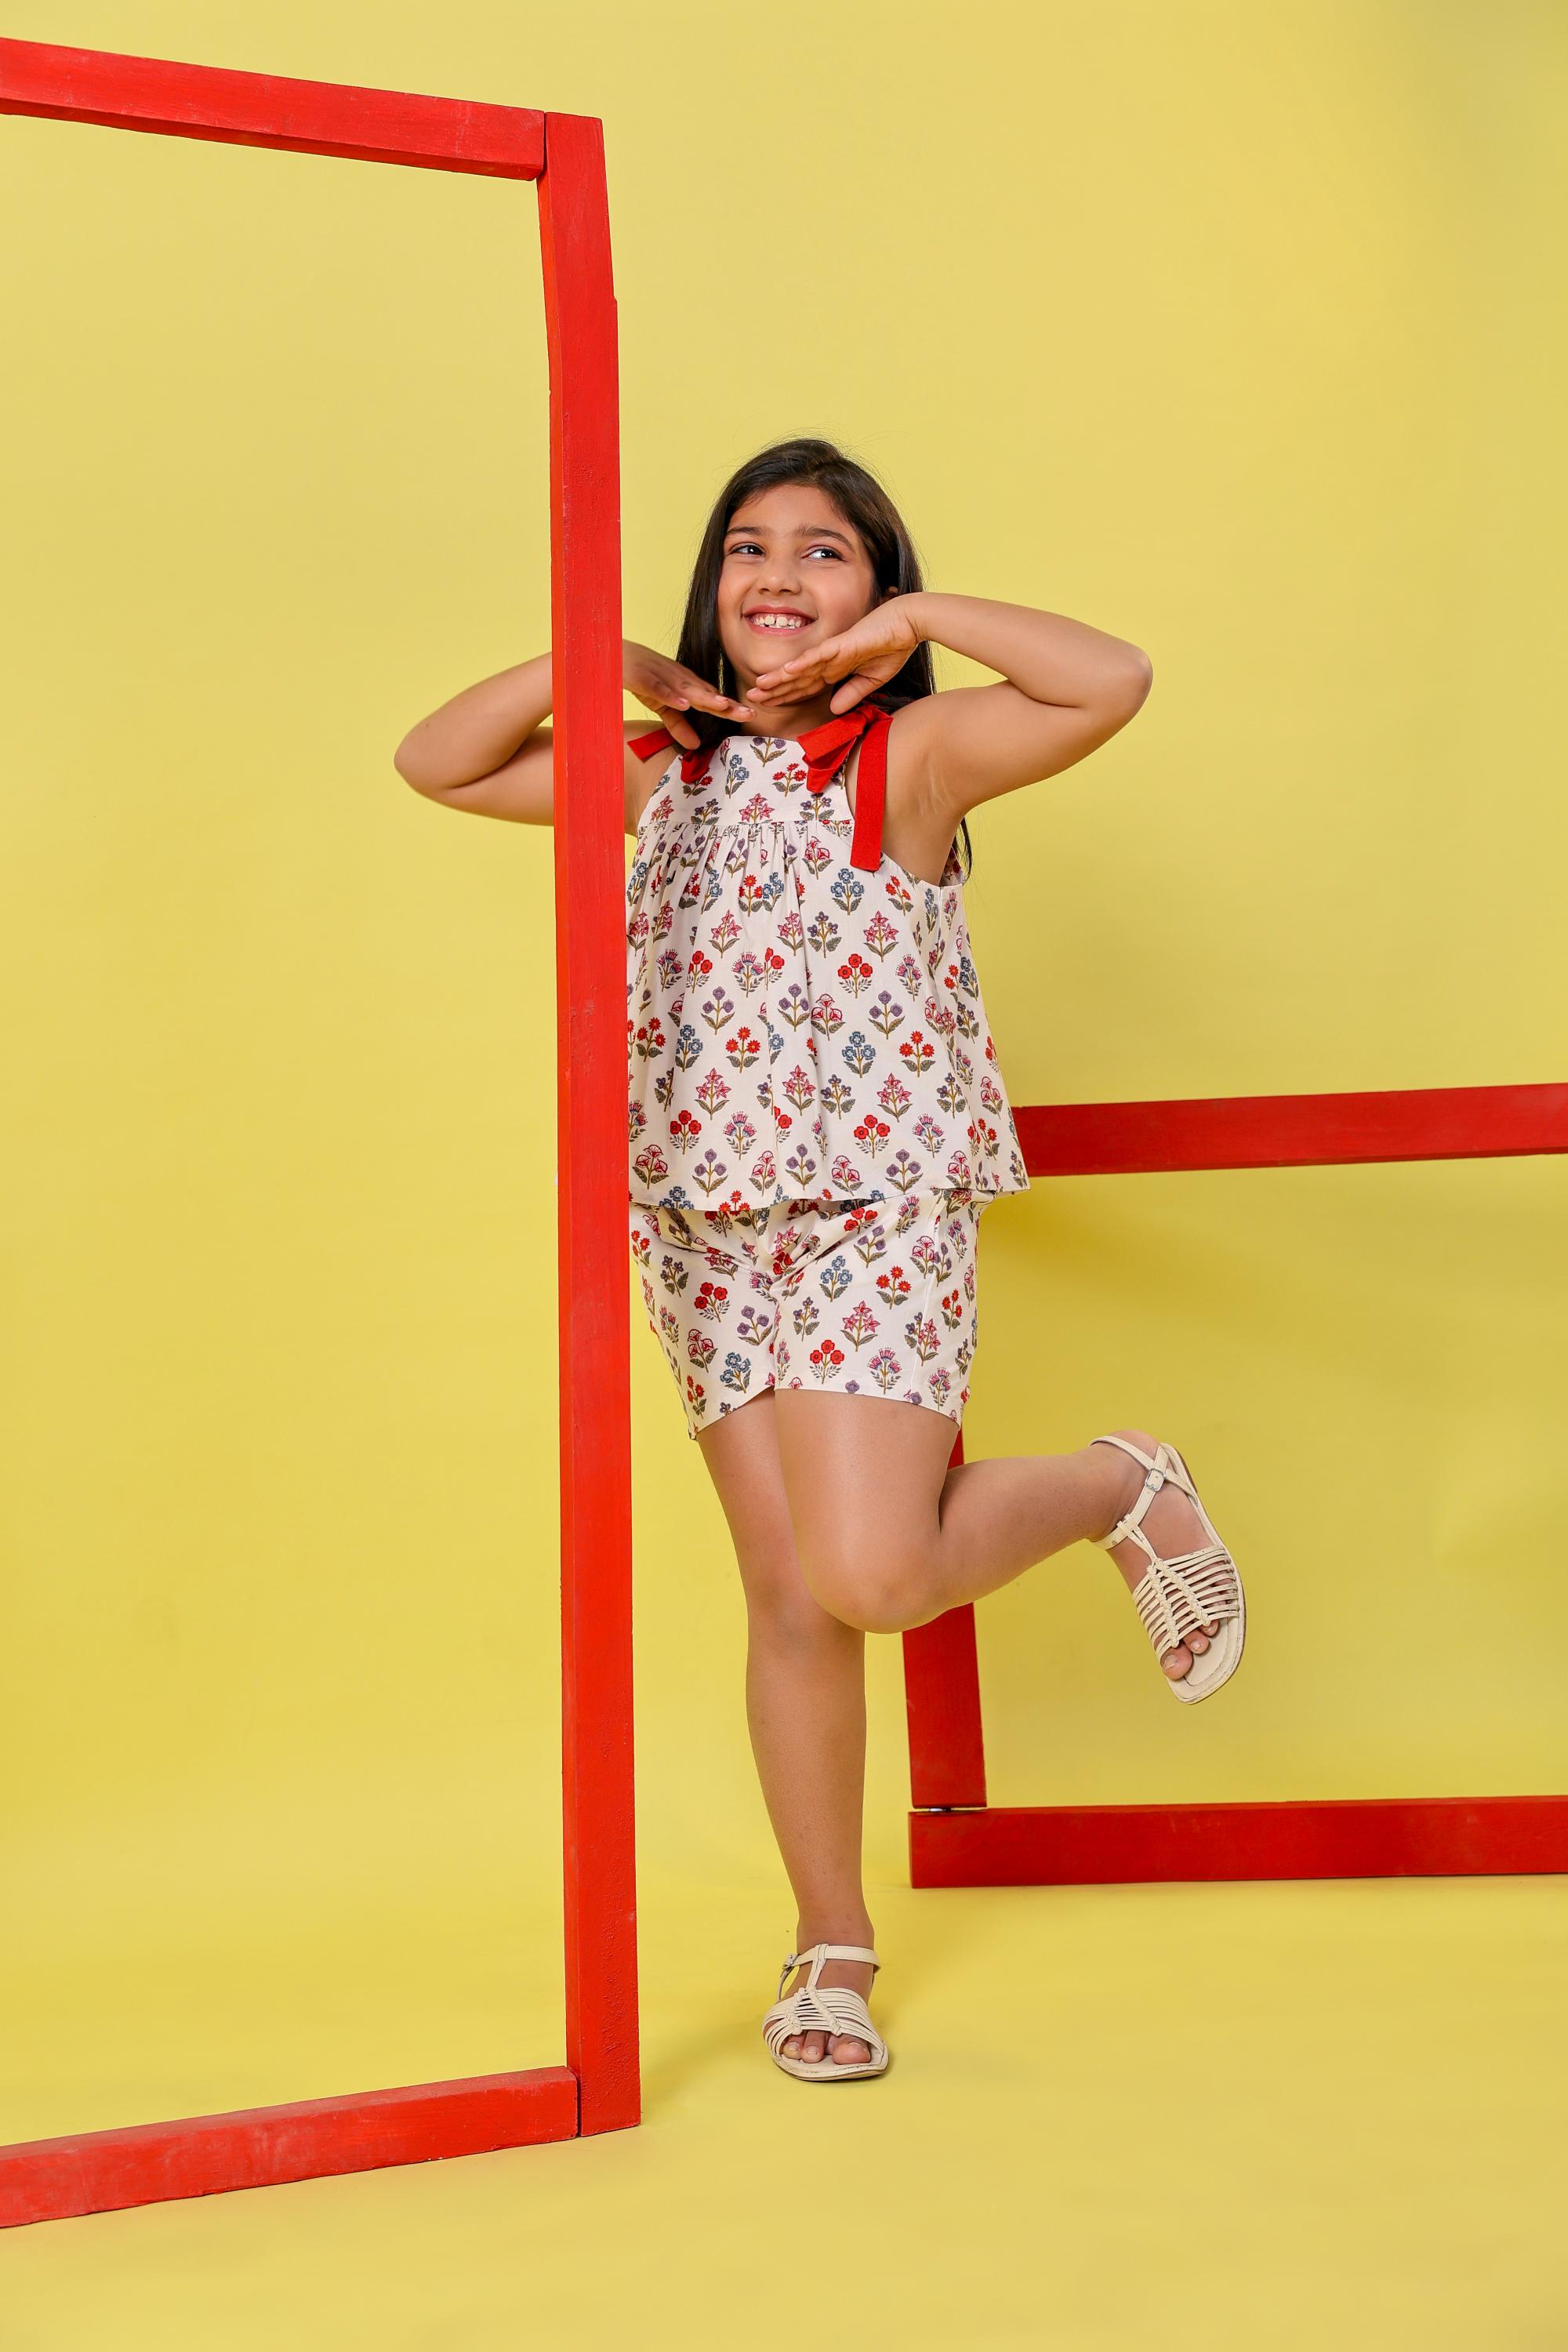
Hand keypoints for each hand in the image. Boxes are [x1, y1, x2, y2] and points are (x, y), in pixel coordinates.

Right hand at [623, 639, 748, 750]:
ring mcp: (661, 676)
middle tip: (750, 714)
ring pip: (686, 688)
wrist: (612, 652)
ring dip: (705, 697)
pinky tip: (683, 703)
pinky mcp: (642, 677)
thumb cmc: (640, 677)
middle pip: (705, 693)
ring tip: (724, 706)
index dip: (731, 708)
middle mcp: (678, 678)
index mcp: (685, 685)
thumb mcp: (660, 706)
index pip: (711, 698)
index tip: (752, 716)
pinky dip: (670, 695)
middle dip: (727, 704)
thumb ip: (678, 724)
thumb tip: (696, 746)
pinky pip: (658, 687)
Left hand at [746, 594, 925, 715]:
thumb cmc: (892, 647)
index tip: (767, 706)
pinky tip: (785, 672)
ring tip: (758, 688)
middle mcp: (828, 660)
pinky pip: (817, 656)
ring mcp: (832, 652)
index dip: (786, 696)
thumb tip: (833, 709)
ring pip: (800, 669)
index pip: (805, 686)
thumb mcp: (872, 680)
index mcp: (835, 668)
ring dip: (778, 679)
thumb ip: (852, 694)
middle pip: (796, 679)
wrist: (908, 625)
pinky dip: (801, 665)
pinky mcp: (841, 645)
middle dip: (773, 690)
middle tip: (749, 700)